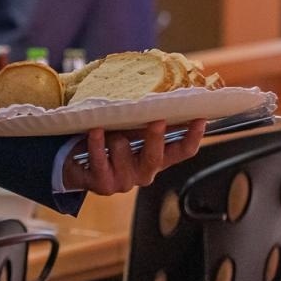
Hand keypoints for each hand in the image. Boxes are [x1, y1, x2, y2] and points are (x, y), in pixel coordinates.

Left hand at [61, 119, 206, 193]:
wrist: (80, 166)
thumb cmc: (110, 143)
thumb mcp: (130, 133)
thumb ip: (144, 123)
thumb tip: (159, 96)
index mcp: (157, 160)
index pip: (182, 152)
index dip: (193, 138)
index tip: (200, 119)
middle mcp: (144, 173)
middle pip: (155, 157)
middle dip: (155, 138)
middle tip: (158, 120)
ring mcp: (124, 181)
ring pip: (122, 149)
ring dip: (112, 134)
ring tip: (104, 129)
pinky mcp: (103, 185)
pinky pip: (100, 159)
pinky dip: (97, 143)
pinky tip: (96, 131)